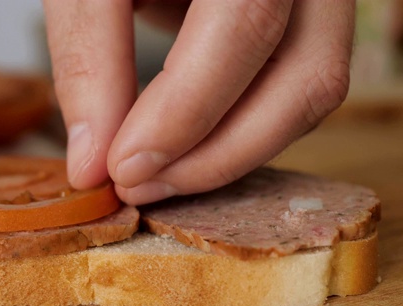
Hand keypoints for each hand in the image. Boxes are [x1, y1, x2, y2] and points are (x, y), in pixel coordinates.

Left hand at [43, 0, 354, 203]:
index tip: (119, 169)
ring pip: (313, 92)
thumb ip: (89, 57)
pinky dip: (244, 131)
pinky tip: (191, 146)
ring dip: (235, 153)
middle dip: (216, 153)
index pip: (243, 26)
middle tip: (138, 185)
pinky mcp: (313, 23)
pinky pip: (300, 90)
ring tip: (160, 176)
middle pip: (304, 75)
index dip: (184, 112)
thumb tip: (93, 165)